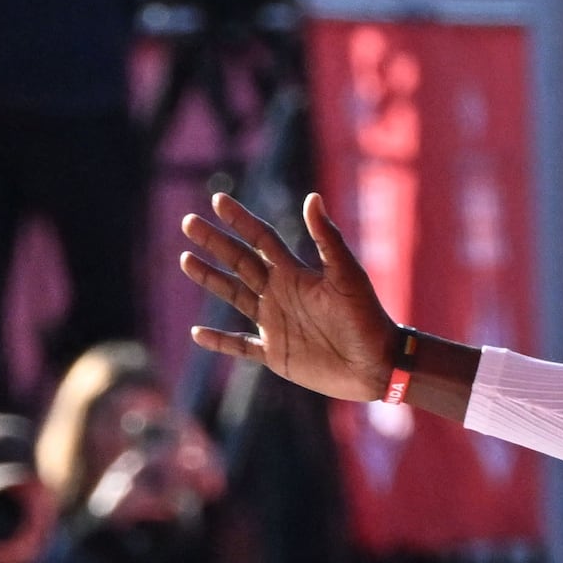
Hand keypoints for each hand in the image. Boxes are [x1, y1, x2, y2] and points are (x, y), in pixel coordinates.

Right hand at [180, 191, 403, 403]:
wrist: (377, 364)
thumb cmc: (368, 317)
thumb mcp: (348, 275)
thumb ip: (327, 240)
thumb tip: (312, 197)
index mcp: (296, 273)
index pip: (262, 239)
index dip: (241, 220)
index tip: (219, 200)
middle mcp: (280, 293)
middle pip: (240, 262)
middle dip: (215, 243)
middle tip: (189, 222)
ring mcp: (274, 323)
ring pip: (234, 295)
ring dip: (210, 279)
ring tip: (186, 259)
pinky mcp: (275, 353)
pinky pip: (240, 345)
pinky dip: (220, 341)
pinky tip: (198, 333)